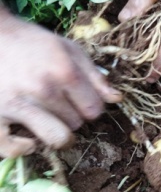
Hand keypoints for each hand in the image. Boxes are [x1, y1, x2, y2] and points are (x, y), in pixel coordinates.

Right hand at [0, 13, 121, 157]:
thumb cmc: (32, 43)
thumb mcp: (69, 49)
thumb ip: (95, 76)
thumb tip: (117, 99)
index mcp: (64, 72)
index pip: (95, 110)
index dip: (91, 106)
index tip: (80, 99)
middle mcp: (42, 90)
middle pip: (77, 124)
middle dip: (74, 116)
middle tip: (60, 104)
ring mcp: (16, 105)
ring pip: (56, 137)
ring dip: (55, 130)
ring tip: (48, 118)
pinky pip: (12, 149)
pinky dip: (22, 148)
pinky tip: (29, 140)